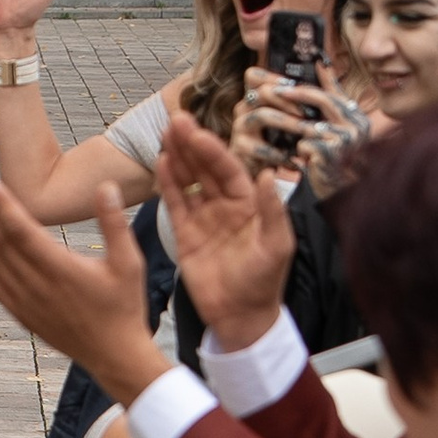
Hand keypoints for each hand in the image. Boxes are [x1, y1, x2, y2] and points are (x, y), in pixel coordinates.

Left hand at [0, 175, 167, 402]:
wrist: (115, 355)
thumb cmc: (125, 306)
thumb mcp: (129, 262)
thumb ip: (114, 224)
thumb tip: (105, 186)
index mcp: (62, 270)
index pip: (21, 231)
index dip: (2, 205)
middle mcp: (39, 287)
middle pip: (1, 243)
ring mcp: (27, 304)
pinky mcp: (23, 316)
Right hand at [156, 108, 294, 347]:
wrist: (240, 317)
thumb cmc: (264, 283)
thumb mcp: (276, 246)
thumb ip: (271, 210)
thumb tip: (269, 174)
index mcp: (250, 204)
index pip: (229, 170)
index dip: (213, 150)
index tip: (197, 132)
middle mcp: (226, 206)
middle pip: (207, 168)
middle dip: (192, 144)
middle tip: (176, 120)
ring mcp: (204, 218)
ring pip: (189, 180)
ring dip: (179, 157)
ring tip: (165, 134)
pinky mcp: (185, 233)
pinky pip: (175, 203)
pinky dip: (167, 183)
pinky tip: (161, 162)